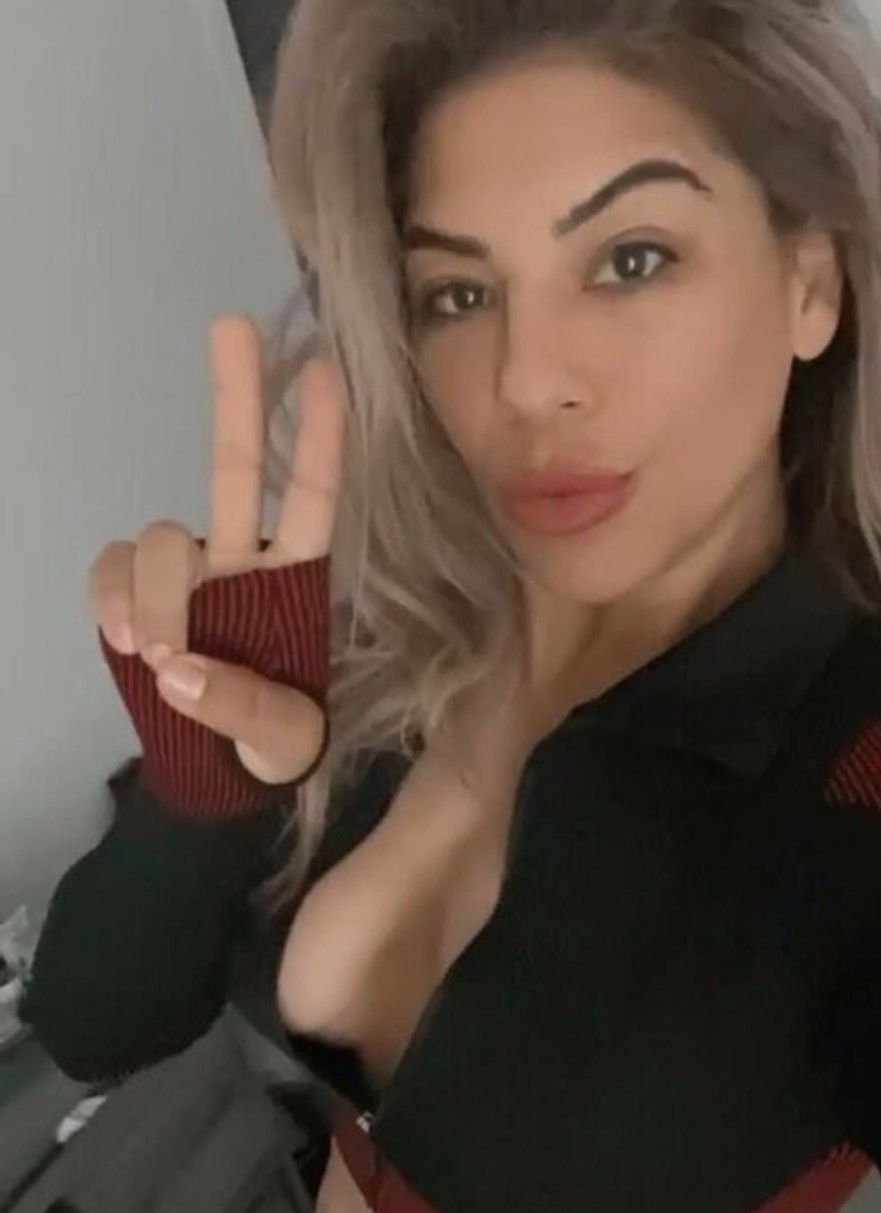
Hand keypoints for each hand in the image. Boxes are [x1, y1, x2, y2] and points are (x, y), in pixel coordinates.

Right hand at [88, 315, 346, 784]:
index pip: (314, 501)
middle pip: (237, 468)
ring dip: (157, 592)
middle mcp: (241, 564)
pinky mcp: (136, 598)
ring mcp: (186, 578)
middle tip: (232, 324)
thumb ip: (244, 707)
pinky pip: (113, 570)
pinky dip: (113, 599)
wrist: (224, 777)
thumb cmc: (276, 747)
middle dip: (236, 395)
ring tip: (159, 654)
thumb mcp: (286, 740)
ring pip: (161, 539)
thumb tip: (178, 669)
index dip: (321, 438)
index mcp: (297, 585)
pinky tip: (128, 640)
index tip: (325, 369)